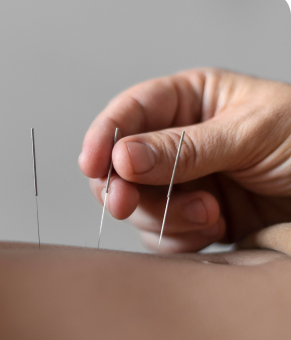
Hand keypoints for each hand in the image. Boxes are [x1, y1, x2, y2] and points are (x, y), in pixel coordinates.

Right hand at [79, 68, 290, 252]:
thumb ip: (184, 148)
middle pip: (122, 166)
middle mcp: (179, 142)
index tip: (91, 164)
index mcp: (189, 101)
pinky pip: (163, 233)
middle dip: (124, 187)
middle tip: (126, 204)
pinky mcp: (194, 217)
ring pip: (140, 205)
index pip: (131, 112)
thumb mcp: (249, 133)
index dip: (104, 136)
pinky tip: (214, 227)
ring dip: (166, 215)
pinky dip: (180, 237)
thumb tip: (122, 157)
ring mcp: (185, 182)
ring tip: (210, 213)